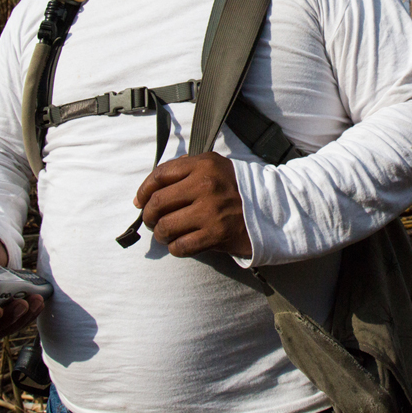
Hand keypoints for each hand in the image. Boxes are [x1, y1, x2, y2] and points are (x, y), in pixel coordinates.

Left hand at [134, 152, 251, 257]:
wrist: (271, 208)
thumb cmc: (236, 189)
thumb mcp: (216, 166)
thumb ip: (186, 169)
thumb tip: (151, 187)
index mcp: (204, 165)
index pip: (159, 175)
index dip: (143, 190)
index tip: (140, 201)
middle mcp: (206, 185)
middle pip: (157, 202)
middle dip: (148, 215)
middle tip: (151, 221)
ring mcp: (211, 211)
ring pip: (165, 226)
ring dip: (160, 233)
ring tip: (166, 234)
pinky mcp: (216, 234)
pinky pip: (180, 246)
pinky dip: (174, 248)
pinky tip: (180, 244)